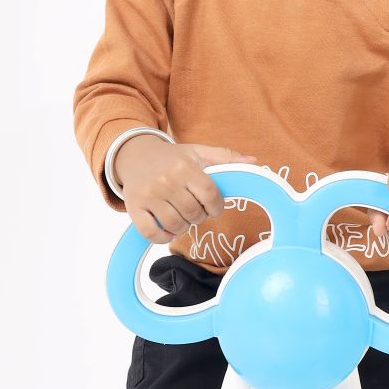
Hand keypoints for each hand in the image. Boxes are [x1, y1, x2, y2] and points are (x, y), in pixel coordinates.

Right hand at [113, 137, 258, 244]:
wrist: (135, 155)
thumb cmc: (173, 158)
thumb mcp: (199, 152)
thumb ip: (226, 157)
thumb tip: (254, 162)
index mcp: (184, 167)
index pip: (210, 195)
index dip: (216, 206)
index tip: (213, 206)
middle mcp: (165, 181)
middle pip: (194, 214)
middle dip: (199, 216)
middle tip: (194, 209)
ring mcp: (148, 195)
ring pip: (175, 226)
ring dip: (183, 227)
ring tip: (181, 216)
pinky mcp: (134, 207)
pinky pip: (151, 233)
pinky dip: (162, 236)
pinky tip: (167, 228)